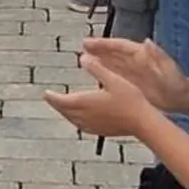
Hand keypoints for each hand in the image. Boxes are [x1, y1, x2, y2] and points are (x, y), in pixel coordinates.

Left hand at [43, 51, 159, 137]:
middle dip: (57, 104)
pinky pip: (81, 126)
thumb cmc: (130, 99)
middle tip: (50, 98)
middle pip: (65, 111)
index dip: (53, 97)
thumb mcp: (113, 79)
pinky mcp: (100, 131)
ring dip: (65, 112)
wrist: (143, 122)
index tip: (45, 93)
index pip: (62, 101)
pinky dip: (75, 120)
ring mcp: (93, 125)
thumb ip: (97, 68)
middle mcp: (86, 116)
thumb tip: (82, 57)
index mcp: (86, 102)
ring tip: (62, 106)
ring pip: (72, 119)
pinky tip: (79, 119)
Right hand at [77, 37, 188, 112]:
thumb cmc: (176, 83)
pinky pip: (115, 75)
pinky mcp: (132, 82)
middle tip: (83, 47)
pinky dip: (105, 72)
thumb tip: (148, 41)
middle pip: (113, 52)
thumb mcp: (168, 69)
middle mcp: (135, 60)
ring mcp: (133, 71)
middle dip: (98, 49)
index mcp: (142, 55)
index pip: (119, 45)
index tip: (89, 43)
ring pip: (112, 62)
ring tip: (84, 58)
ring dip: (99, 59)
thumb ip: (158, 55)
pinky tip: (96, 73)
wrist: (181, 98)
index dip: (104, 43)